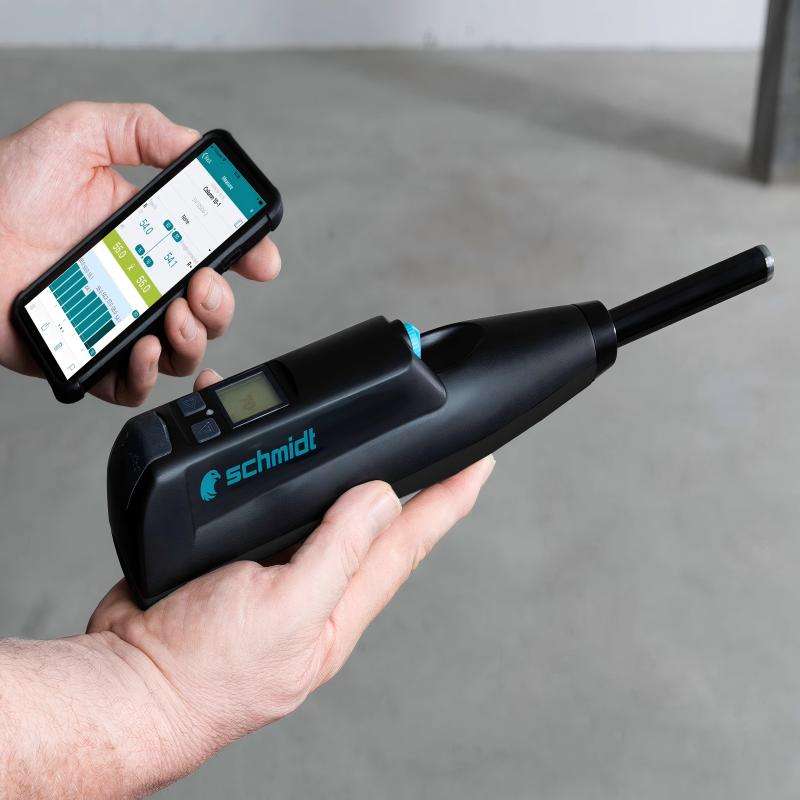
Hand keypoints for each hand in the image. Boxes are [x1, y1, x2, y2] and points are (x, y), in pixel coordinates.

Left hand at [0, 102, 279, 404]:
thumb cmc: (3, 190)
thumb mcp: (78, 136)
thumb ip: (140, 129)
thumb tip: (193, 144)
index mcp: (148, 237)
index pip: (216, 253)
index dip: (249, 258)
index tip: (261, 259)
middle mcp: (141, 284)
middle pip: (209, 310)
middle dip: (222, 304)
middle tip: (202, 285)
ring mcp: (118, 324)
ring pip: (183, 351)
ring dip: (195, 339)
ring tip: (174, 316)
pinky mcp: (89, 359)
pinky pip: (134, 386)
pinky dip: (148, 375)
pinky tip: (142, 347)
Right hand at [81, 371, 495, 792]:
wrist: (126, 684)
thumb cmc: (202, 671)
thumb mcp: (285, 610)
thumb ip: (336, 553)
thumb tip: (380, 499)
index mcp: (338, 609)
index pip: (408, 543)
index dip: (448, 502)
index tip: (479, 466)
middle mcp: (315, 588)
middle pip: (371, 523)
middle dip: (404, 483)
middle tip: (434, 450)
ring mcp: (276, 573)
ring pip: (319, 508)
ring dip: (336, 470)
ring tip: (363, 443)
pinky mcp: (235, 559)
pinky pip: (268, 507)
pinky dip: (275, 477)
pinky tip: (276, 462)